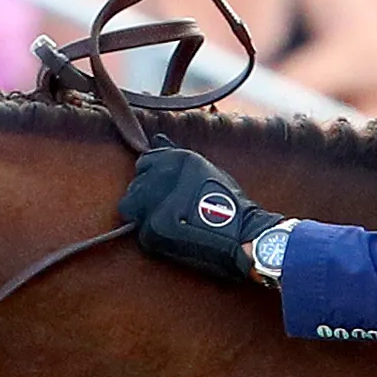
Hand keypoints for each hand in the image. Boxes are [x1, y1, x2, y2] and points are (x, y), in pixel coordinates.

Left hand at [124, 146, 271, 288]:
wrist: (243, 234)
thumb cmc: (228, 204)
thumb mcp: (204, 170)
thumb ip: (176, 155)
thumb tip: (157, 138)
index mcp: (176, 157)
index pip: (144, 162)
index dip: (153, 180)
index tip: (167, 193)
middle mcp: (165, 173)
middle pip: (136, 185)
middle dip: (146, 198)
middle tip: (171, 212)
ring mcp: (158, 199)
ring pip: (132, 206)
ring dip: (146, 215)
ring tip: (173, 223)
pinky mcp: (156, 225)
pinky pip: (142, 231)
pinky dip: (154, 237)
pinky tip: (175, 238)